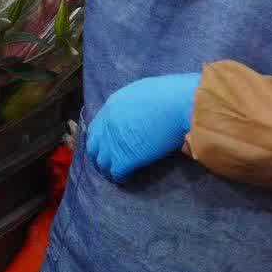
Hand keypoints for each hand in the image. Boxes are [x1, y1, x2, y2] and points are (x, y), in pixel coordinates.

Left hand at [85, 72, 200, 181]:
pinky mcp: (124, 158)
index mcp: (112, 106)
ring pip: (101, 161)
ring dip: (107, 168)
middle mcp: (107, 125)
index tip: (107, 146)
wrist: (178, 104)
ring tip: (114, 175)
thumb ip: (134, 105)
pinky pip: (116, 172)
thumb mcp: (143, 92)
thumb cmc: (170, 94)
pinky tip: (125, 179)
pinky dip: (119, 177)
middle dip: (98, 155)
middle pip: (94, 145)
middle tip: (106, 163)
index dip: (101, 139)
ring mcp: (113, 142)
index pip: (97, 128)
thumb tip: (140, 113)